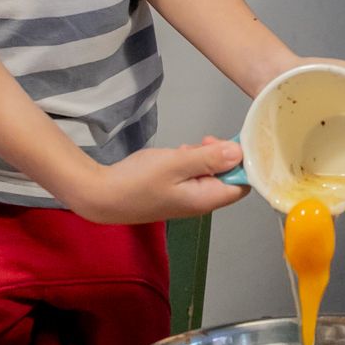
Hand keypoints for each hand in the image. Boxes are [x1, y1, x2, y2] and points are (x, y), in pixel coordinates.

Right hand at [73, 138, 248, 223]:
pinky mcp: (173, 195)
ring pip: (208, 176)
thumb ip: (209, 158)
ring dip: (203, 158)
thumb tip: (239, 153)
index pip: (242, 185)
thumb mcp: (175, 163)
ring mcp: (185, 200)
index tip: (230, 143)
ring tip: (186, 147)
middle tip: (204, 141)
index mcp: (206, 199)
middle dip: (221, 157)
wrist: (101, 197)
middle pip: (227, 179)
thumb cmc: (139, 180)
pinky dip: (190, 163)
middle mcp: (200, 203)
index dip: (242, 163)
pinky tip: (177, 154)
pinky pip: (192, 178)